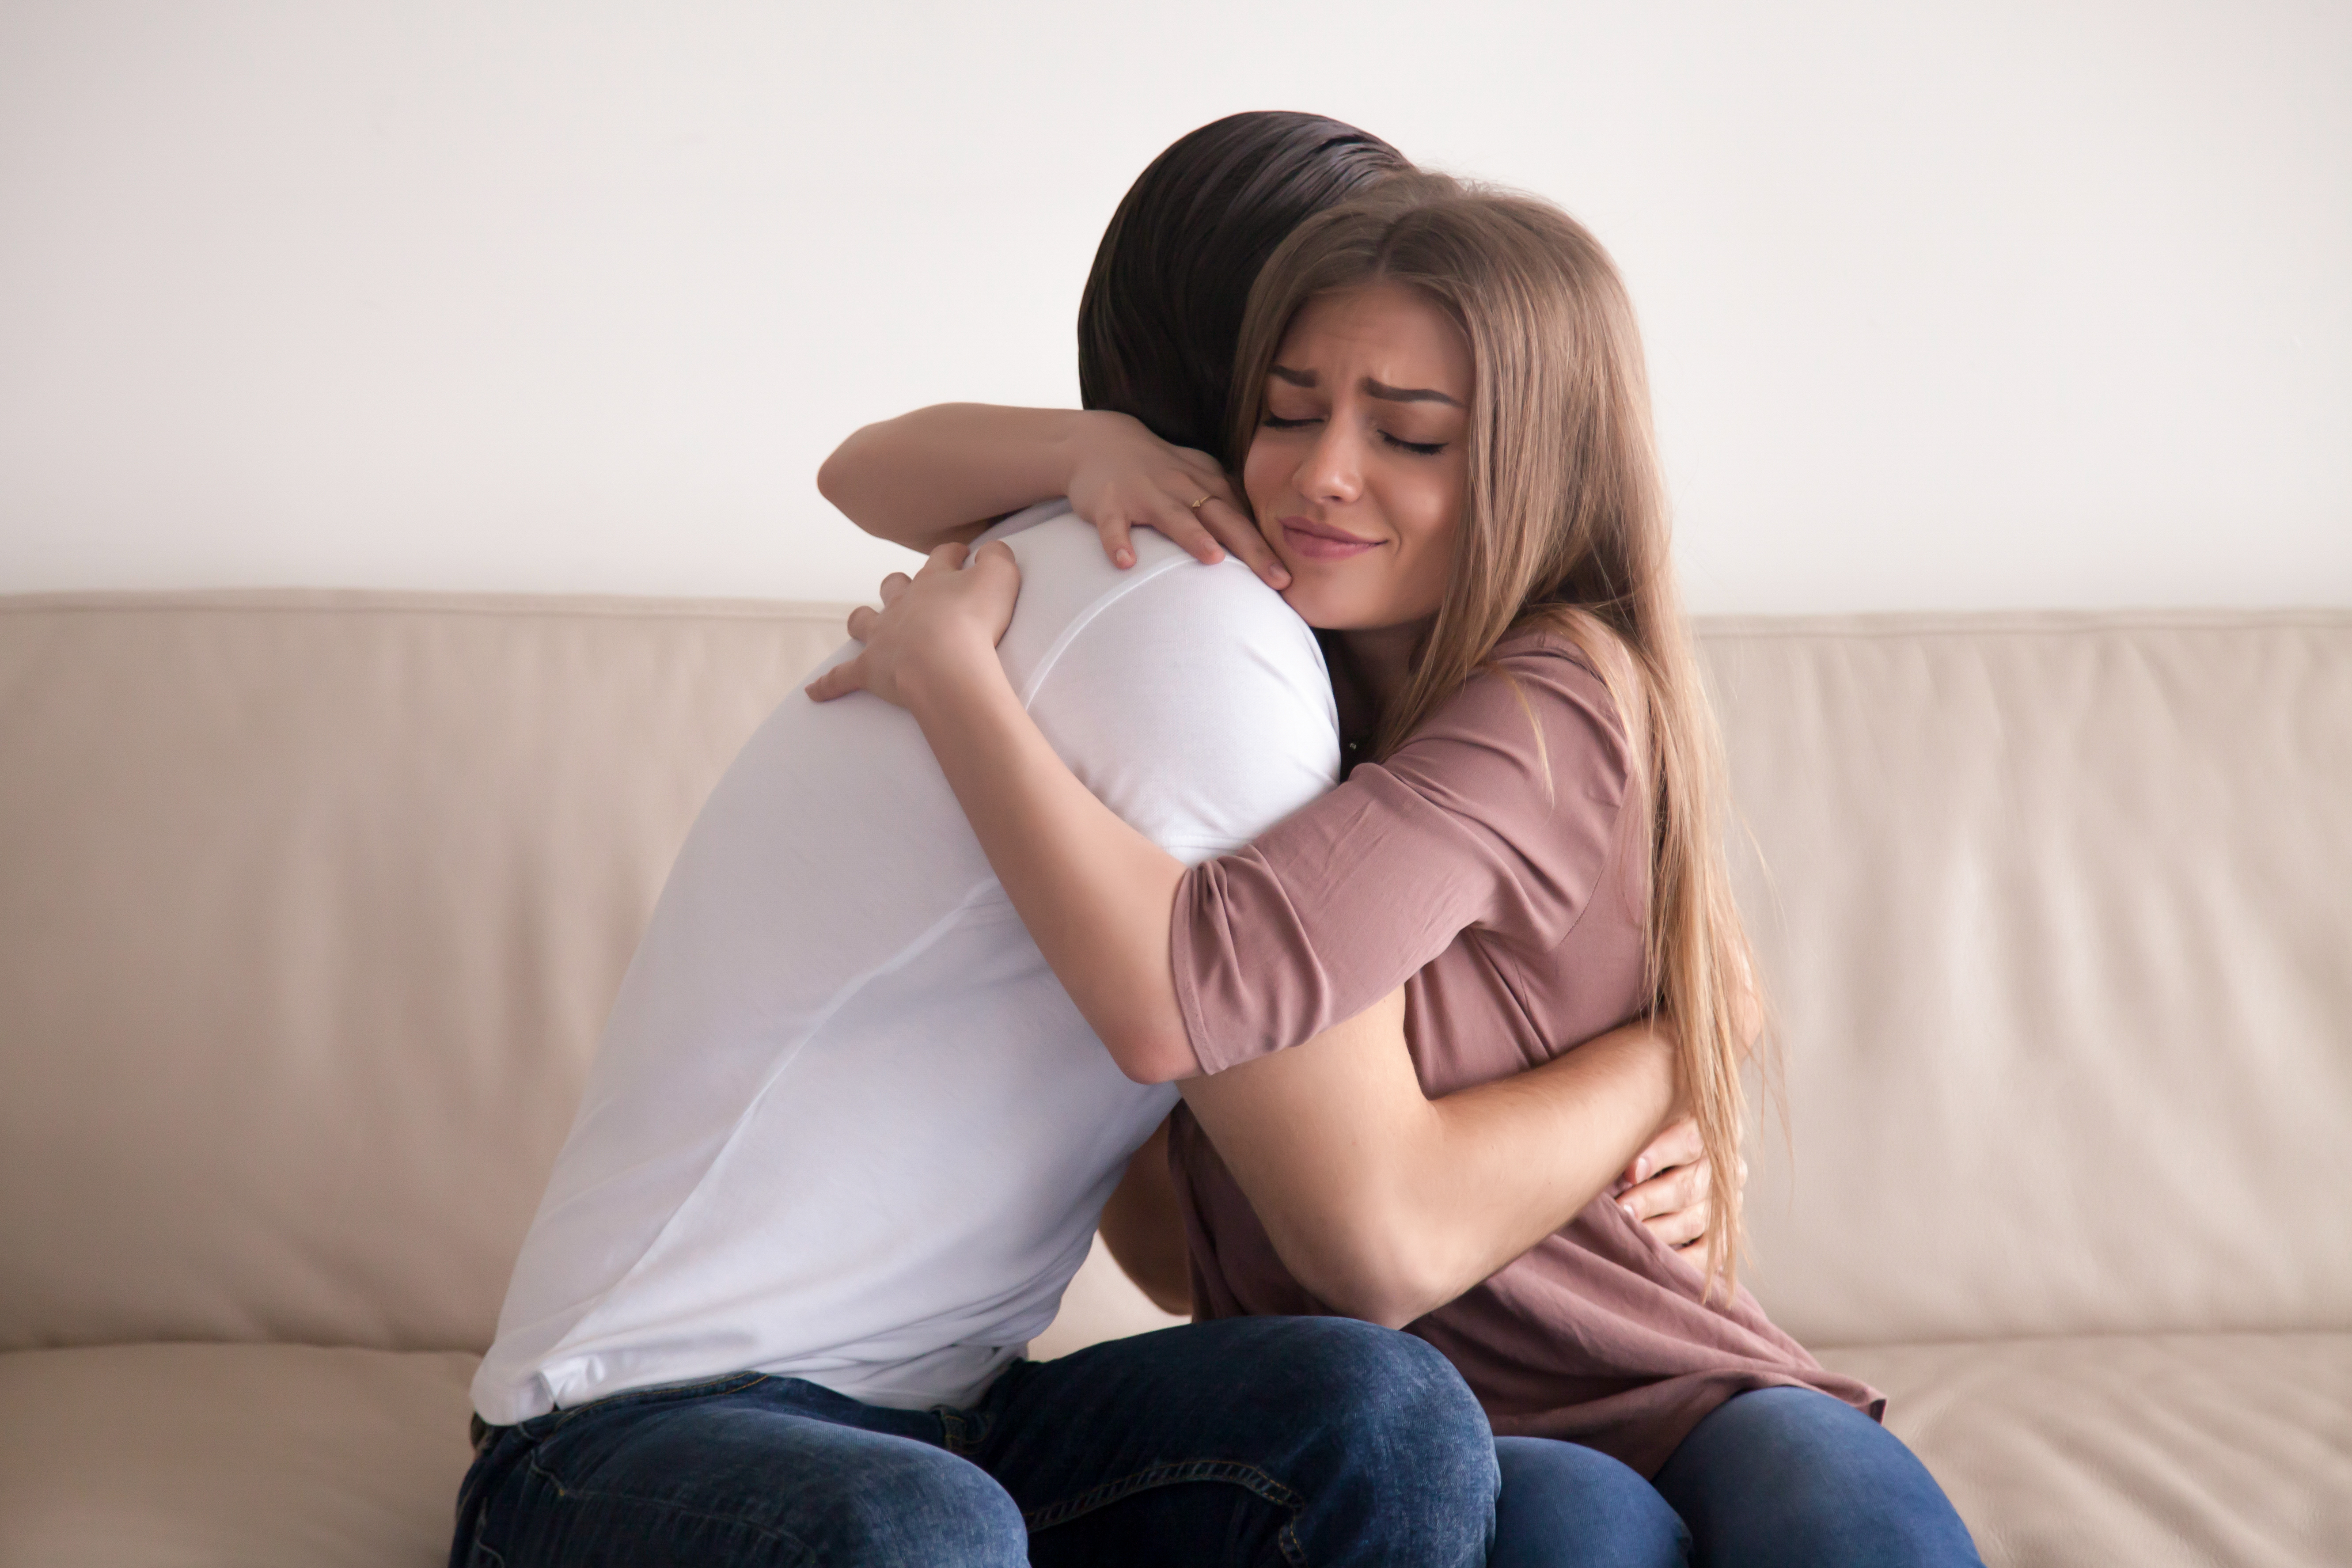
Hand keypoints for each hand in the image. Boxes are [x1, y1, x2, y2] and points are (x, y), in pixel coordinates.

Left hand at [805, 541, 1019, 709]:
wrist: (945, 665)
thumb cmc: (975, 621)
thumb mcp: (1001, 578)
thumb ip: (998, 558)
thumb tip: (992, 550)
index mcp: (933, 581)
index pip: (941, 557)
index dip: (953, 553)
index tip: (963, 554)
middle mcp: (902, 605)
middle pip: (894, 586)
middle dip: (900, 585)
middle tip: (913, 590)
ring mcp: (882, 637)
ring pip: (863, 620)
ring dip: (864, 620)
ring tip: (866, 624)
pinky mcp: (869, 670)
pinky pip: (841, 677)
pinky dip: (828, 684)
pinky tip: (813, 692)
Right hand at [1066, 412, 1289, 589]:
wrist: (1099, 442)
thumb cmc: (1158, 469)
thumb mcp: (1198, 476)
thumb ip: (1229, 501)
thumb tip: (1264, 532)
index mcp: (1206, 485)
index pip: (1243, 519)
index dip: (1268, 547)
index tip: (1289, 578)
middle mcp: (1180, 487)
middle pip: (1221, 519)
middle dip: (1251, 548)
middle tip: (1277, 579)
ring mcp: (1144, 494)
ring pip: (1172, 516)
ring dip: (1192, 535)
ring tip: (1213, 558)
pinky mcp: (1107, 503)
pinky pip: (1113, 524)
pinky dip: (1117, 542)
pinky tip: (1125, 562)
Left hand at [1615, 1116, 1739, 1256]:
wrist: (1666, 1161)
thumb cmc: (1638, 1134)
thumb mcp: (1643, 1120)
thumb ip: (1634, 1128)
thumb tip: (1607, 1148)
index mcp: (1706, 1128)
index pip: (1689, 1139)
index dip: (1659, 1155)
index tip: (1630, 1171)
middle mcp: (1721, 1165)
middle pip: (1689, 1185)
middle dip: (1651, 1200)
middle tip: (1622, 1209)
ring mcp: (1724, 1202)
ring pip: (1693, 1220)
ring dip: (1659, 1230)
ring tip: (1629, 1234)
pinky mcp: (1722, 1234)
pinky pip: (1708, 1253)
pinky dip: (1682, 1260)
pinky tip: (1654, 1260)